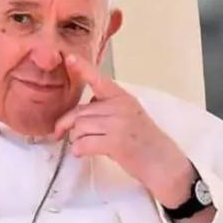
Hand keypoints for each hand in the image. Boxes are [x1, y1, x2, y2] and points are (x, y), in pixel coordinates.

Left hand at [53, 54, 194, 207]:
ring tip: (84, 146)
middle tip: (59, 132)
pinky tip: (83, 153)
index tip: (68, 58)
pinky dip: (79, 150)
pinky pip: (83, 143)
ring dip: (76, 139)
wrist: (164, 164)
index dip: (82, 68)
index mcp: (123, 98)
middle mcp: (121, 107)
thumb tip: (83, 109)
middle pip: (80, 111)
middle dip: (65, 123)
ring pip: (79, 127)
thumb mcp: (130, 115)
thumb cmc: (144, 143)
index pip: (99, 79)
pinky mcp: (116, 142)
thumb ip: (108, 107)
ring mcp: (118, 124)